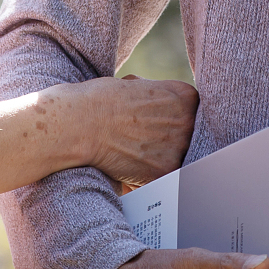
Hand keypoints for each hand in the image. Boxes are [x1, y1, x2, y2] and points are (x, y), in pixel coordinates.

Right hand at [73, 75, 197, 185]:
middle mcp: (188, 121)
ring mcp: (178, 147)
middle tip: (139, 141)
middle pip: (187, 140)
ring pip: (175, 162)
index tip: (152, 125)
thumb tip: (169, 110)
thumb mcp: (139, 86)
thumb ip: (161, 99)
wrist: (77, 123)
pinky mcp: (163, 172)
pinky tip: (127, 170)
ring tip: (131, 154)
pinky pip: (161, 182)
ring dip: (157, 164)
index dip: (170, 122)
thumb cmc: (100, 101)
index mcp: (186, 96)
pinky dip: (145, 182)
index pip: (191, 117)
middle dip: (166, 144)